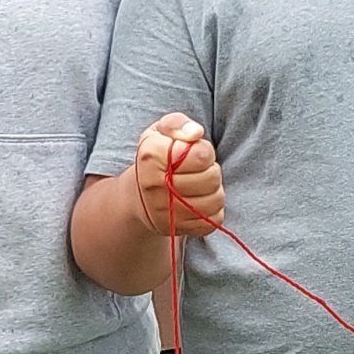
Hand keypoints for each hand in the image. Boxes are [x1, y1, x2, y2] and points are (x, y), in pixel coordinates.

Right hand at [135, 113, 223, 235]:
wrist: (138, 197)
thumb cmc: (156, 158)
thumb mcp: (160, 132)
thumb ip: (177, 124)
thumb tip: (195, 133)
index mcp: (150, 156)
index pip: (201, 154)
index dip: (204, 150)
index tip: (194, 151)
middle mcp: (154, 186)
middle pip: (211, 178)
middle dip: (211, 170)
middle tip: (198, 170)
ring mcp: (165, 212)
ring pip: (215, 200)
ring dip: (214, 190)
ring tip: (200, 185)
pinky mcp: (176, 230)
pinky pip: (213, 219)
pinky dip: (212, 210)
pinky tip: (198, 201)